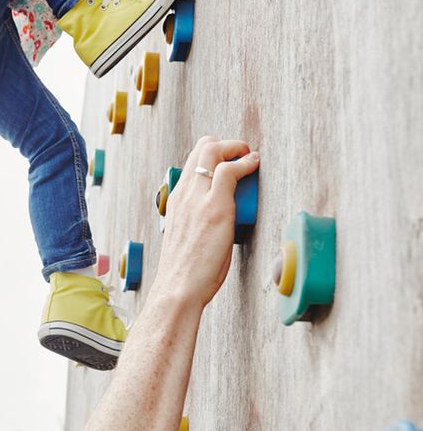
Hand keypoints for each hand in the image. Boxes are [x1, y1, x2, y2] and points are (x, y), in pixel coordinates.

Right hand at [152, 137, 259, 309]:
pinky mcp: (216, 207)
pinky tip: (254, 164)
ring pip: (212, 151)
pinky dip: (244, 162)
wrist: (178, 287)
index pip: (192, 161)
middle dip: (225, 144)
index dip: (211, 153)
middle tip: (241, 152)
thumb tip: (217, 219)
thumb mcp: (186, 235)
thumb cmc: (185, 269)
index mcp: (177, 199)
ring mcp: (198, 198)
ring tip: (249, 155)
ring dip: (234, 147)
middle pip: (201, 148)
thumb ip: (198, 219)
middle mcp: (184, 192)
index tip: (227, 158)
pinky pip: (228, 171)